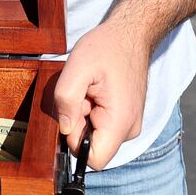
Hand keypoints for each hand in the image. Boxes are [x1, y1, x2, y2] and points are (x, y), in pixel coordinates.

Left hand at [51, 21, 149, 170]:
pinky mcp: (126, 118)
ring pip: (96, 135)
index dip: (75, 142)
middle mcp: (129, 129)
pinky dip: (92, 110)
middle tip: (83, 95)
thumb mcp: (78, 67)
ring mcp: (129, 124)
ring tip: (90, 90)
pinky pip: (102, 125)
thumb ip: (66, 99)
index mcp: (120, 122)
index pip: (94, 160)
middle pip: (93, 147)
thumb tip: (64, 129)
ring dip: (84, 116)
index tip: (75, 113)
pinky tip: (94, 91)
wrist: (131, 34)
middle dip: (79, 124)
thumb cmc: (107, 47)